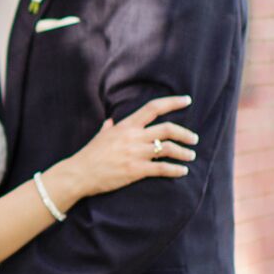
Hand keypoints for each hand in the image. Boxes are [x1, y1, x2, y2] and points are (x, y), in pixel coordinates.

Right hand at [66, 97, 195, 198]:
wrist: (79, 174)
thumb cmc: (89, 155)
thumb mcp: (100, 136)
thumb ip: (109, 127)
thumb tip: (110, 122)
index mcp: (126, 125)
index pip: (153, 108)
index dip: (173, 102)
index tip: (187, 100)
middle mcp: (133, 137)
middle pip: (167, 129)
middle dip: (185, 133)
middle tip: (194, 139)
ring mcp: (135, 154)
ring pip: (168, 148)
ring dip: (184, 152)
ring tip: (190, 156)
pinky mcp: (136, 170)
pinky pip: (162, 168)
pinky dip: (176, 170)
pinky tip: (182, 171)